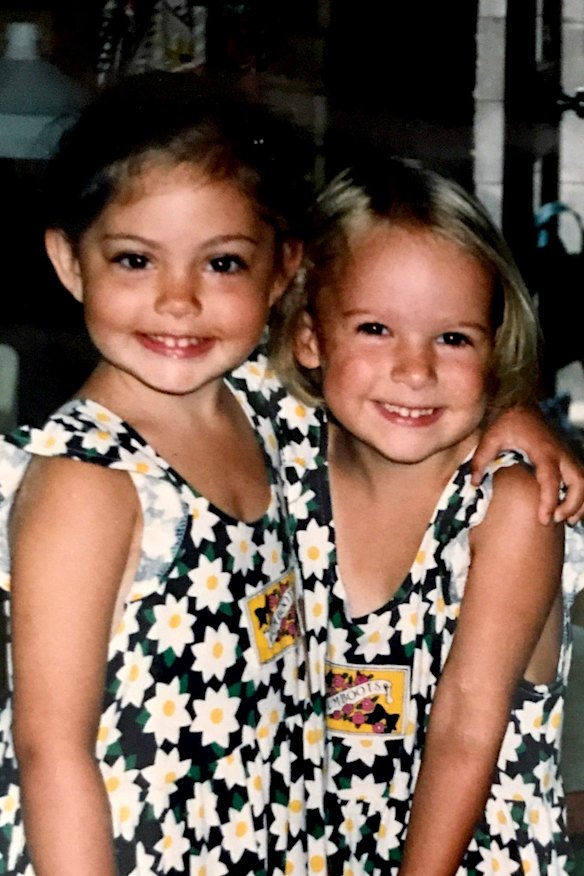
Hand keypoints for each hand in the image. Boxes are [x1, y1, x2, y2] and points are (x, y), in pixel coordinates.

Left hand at [471, 406, 583, 524]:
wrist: (521, 407)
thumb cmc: (506, 423)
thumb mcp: (490, 438)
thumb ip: (481, 459)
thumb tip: (474, 483)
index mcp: (543, 451)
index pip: (551, 479)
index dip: (549, 500)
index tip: (544, 519)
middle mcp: (560, 454)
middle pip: (579, 482)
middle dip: (572, 505)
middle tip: (554, 520)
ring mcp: (567, 456)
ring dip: (580, 503)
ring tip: (567, 520)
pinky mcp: (567, 459)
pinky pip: (581, 479)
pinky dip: (580, 496)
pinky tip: (569, 511)